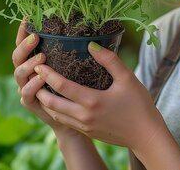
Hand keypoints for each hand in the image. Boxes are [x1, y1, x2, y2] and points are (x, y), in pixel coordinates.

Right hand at [11, 20, 76, 134]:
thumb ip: (75, 50)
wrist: (74, 116)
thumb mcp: (76, 65)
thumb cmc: (77, 86)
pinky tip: (41, 80)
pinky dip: (33, 86)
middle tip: (36, 38)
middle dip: (24, 46)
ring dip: (29, 64)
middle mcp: (27, 72)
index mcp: (34, 60)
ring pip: (19, 73)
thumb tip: (89, 32)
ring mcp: (26, 87)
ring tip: (42, 58)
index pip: (24, 43)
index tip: (27, 17)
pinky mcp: (30, 102)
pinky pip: (26, 93)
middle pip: (17, 56)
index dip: (23, 31)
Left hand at [31, 42, 166, 151]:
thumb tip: (91, 44)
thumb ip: (109, 60)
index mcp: (92, 101)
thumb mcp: (127, 78)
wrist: (146, 135)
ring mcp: (84, 126)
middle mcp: (84, 116)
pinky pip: (65, 121)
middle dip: (40, 89)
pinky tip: (58, 103)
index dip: (48, 75)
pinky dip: (56, 111)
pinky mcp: (88, 132)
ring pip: (56, 115)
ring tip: (41, 88)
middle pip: (52, 103)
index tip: (39, 64)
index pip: (62, 86)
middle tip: (33, 76)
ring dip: (46, 102)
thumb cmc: (139, 105)